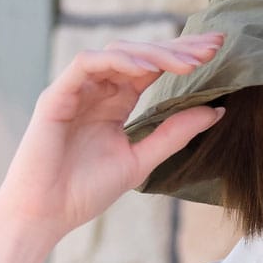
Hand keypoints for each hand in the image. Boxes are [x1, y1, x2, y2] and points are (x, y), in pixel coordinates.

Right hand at [0, 32, 226, 242]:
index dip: (182, 57)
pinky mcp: (57, 95)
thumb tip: (217, 110)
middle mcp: (96, 89)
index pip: (152, 68)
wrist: (44, 215)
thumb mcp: (140, 160)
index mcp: (115, 102)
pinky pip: (87, 64)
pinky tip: (146, 68)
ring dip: (153, 54)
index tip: (218, 53)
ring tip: (187, 63)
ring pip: (116, 53)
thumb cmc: (85, 191)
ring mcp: (76, 89)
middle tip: (213, 47)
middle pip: (139, 54)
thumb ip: (174, 134)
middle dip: (176, 48)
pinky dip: (117, 61)